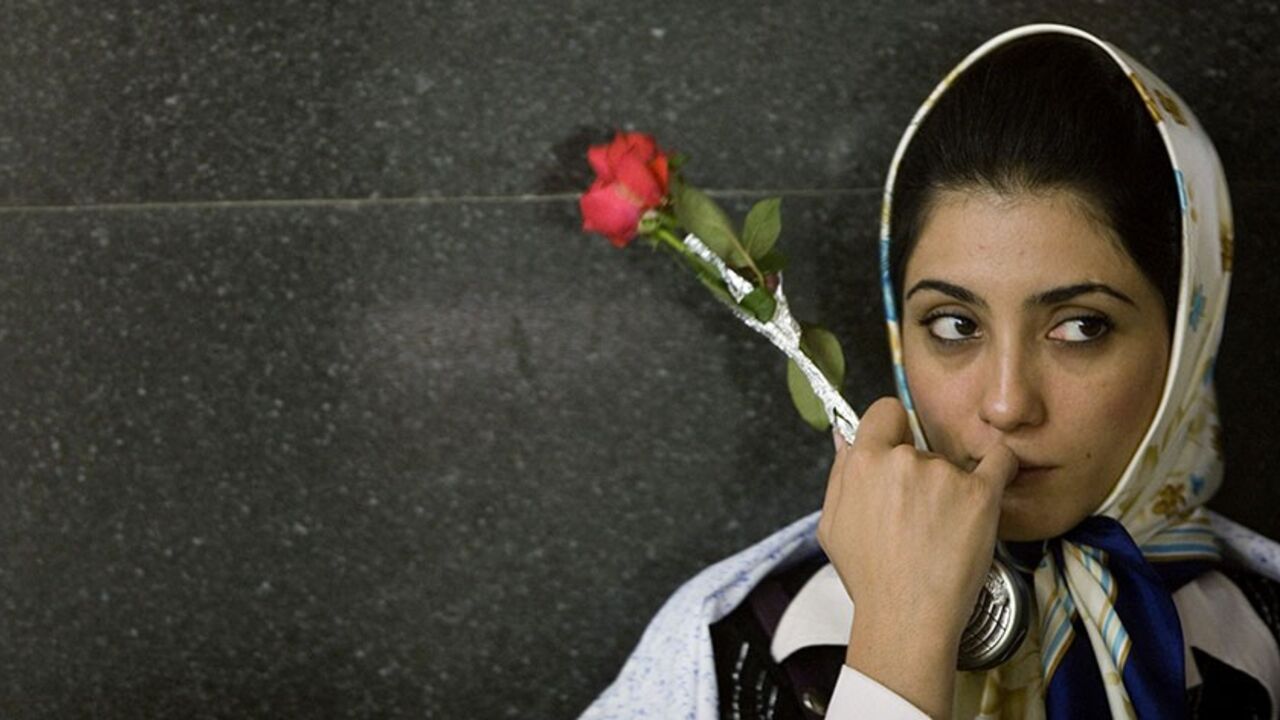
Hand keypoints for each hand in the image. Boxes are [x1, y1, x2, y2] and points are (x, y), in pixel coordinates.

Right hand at [817, 397, 1017, 717]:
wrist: (906, 618)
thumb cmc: (868, 577)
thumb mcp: (831, 525)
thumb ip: (840, 474)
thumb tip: (846, 437)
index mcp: (863, 462)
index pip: (885, 412)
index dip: (891, 430)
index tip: (898, 449)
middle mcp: (904, 460)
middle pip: (918, 446)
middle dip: (917, 472)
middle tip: (916, 515)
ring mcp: (944, 475)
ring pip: (951, 465)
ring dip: (949, 488)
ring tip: (942, 533)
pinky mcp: (981, 494)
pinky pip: (1000, 462)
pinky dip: (1000, 467)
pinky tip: (996, 478)